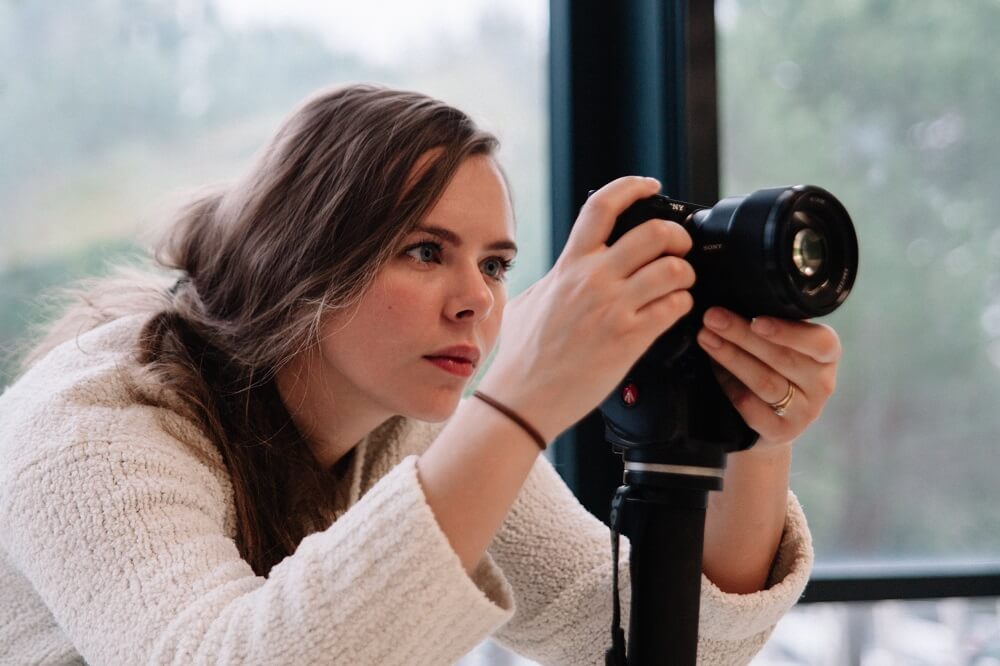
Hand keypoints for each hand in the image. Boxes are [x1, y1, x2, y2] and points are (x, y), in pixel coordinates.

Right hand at [478, 176, 695, 441]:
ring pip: (673, 269)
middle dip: (677, 235)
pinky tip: (673, 312)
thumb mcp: (528, 302)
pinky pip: (675, 308)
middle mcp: (592, 280)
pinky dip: (682, 306)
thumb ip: (555, 279)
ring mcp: (613, 309)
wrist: (522, 400)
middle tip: (679, 246)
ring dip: (685, 274)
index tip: (650, 185)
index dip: (632, 187)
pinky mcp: (629, 339)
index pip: (602, 206)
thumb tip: (565, 269)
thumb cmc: (522, 357)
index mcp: (569, 265)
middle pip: (654, 233)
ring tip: (679, 284)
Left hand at [695, 306, 841, 449]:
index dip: (787, 332)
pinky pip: (751, 408)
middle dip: (742, 335)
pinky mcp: (781, 432)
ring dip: (732, 357)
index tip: (756, 320)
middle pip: (781, 358)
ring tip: (706, 338)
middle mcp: (822, 384)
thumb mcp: (780, 346)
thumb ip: (768, 326)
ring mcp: (804, 412)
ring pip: (765, 382)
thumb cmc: (771, 369)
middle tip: (712, 318)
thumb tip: (733, 297)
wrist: (763, 423)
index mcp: (827, 355)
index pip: (820, 342)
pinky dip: (730, 387)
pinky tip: (714, 371)